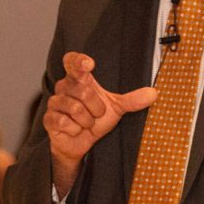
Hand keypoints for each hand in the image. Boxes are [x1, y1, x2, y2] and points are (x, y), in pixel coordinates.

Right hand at [44, 52, 155, 195]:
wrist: (81, 142)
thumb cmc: (96, 118)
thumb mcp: (117, 108)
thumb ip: (132, 99)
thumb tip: (154, 93)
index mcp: (78, 78)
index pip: (72, 61)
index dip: (78, 60)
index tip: (90, 65)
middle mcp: (64, 86)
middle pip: (83, 91)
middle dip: (96, 108)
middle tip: (96, 114)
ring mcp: (55, 102)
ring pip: (75, 108)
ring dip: (87, 121)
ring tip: (87, 123)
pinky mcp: (49, 119)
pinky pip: (64, 122)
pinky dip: (76, 129)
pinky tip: (76, 130)